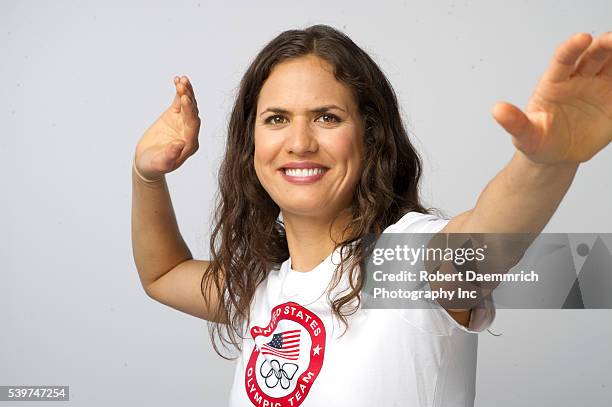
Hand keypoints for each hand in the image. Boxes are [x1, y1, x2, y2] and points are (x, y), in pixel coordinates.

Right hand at [133, 75, 200, 181]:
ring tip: (182, 79)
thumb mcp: (161, 163)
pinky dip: (179, 91)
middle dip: (189, 98)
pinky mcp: (175, 115)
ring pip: (188, 105)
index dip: (190, 111)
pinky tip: (177, 80)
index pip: (193, 125)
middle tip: (183, 85)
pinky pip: (179, 101)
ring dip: (186, 91)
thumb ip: (171, 155)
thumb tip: (181, 144)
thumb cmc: (154, 166)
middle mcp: (190, 132)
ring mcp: (183, 122)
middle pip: (193, 112)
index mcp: (191, 144)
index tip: (185, 99)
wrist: (147, 162)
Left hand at [492, 32, 611, 165]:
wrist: (556, 156)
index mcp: (553, 84)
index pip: (562, 61)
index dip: (571, 48)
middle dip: (603, 45)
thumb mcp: (524, 136)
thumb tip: (497, 110)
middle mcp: (576, 80)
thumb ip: (514, 123)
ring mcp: (597, 87)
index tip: (582, 38)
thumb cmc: (537, 141)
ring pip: (611, 63)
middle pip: (592, 56)